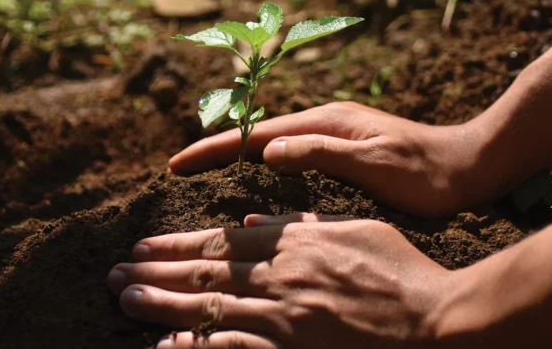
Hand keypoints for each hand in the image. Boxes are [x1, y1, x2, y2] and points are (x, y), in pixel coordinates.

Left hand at [107, 214, 453, 348]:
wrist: (436, 321)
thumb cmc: (402, 271)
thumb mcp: (355, 229)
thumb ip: (303, 222)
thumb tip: (256, 216)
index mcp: (293, 242)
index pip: (220, 240)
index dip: (176, 242)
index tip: (143, 244)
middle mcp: (279, 276)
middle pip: (203, 271)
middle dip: (154, 270)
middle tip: (114, 273)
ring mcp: (282, 317)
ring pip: (207, 306)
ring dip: (161, 303)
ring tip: (125, 298)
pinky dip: (196, 346)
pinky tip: (166, 345)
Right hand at [169, 102, 486, 216]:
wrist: (470, 167)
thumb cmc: (426, 173)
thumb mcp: (374, 164)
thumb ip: (321, 153)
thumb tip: (268, 149)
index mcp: (328, 122)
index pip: (257, 134)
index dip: (215, 149)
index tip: (177, 164)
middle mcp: (327, 123)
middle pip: (258, 134)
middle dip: (217, 150)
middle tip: (177, 169)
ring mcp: (336, 136)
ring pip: (273, 144)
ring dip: (237, 157)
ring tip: (204, 173)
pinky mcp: (346, 151)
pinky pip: (291, 156)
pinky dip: (263, 166)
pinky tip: (256, 180)